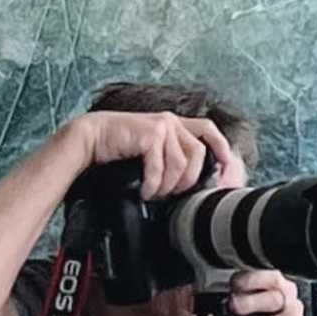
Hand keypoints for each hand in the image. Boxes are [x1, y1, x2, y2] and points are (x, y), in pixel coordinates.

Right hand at [83, 110, 246, 199]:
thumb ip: (170, 156)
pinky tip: (145, 191)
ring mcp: (161, 126)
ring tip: (155, 193)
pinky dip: (154, 185)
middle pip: (198, 154)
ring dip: (169, 185)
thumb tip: (190, 181)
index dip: (220, 146)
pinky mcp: (150, 134)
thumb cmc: (119, 148)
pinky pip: (161, 168)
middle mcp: (171, 122)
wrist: (91, 138)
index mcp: (174, 124)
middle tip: (171, 193)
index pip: (208, 129)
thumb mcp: (150, 149)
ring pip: (181, 164)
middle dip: (188, 180)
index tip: (225, 165)